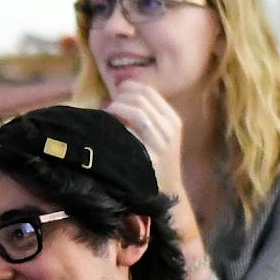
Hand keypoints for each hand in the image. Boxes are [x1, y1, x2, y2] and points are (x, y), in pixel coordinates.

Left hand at [104, 79, 185, 196]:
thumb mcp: (159, 135)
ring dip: (117, 107)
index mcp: (172, 119)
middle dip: (120, 97)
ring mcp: (160, 142)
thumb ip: (144, 115)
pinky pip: (131, 132)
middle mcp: (169, 127)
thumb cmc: (157, 162)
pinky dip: (117, 124)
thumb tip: (117, 93)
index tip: (115, 92)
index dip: (129, 87)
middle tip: (108, 105)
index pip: (149, 91)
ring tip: (106, 113)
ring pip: (137, 112)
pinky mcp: (149, 155)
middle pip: (141, 98)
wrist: (166, 192)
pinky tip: (108, 126)